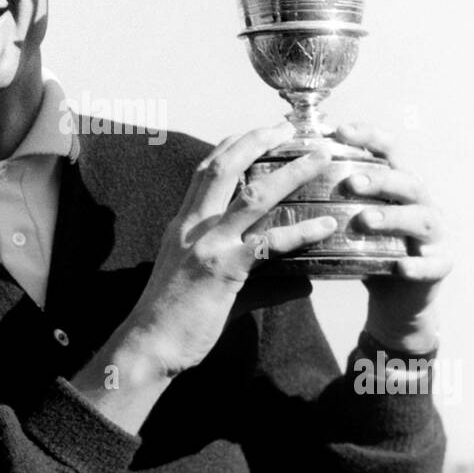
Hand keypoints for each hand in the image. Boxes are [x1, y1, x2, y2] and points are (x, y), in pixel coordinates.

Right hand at [122, 124, 336, 378]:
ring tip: (319, 159)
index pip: (207, 169)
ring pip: (253, 196)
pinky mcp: (223, 271)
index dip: (235, 144)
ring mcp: (207, 245)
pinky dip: (300, 232)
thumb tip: (301, 282)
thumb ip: (257, 279)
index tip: (262, 130)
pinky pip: (268, 244)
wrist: (149, 345)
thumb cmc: (174, 318)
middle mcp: (193, 225)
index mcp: (184, 223)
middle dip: (259, 139)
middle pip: (226, 166)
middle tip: (291, 127)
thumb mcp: (210, 286)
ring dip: (290, 173)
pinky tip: (325, 226)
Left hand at [334, 122, 451, 353]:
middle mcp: (422, 202)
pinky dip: (417, 265)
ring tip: (366, 219)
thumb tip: (282, 174)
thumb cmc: (370, 249)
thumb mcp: (352, 218)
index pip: (389, 151)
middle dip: (381, 179)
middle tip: (352, 182)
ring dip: (394, 217)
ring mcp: (435, 234)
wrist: (399, 297)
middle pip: (407, 182)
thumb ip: (332, 196)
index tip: (340, 130)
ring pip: (423, 219)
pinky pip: (433, 264)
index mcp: (399, 185)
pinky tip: (401, 267)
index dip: (368, 137)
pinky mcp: (441, 265)